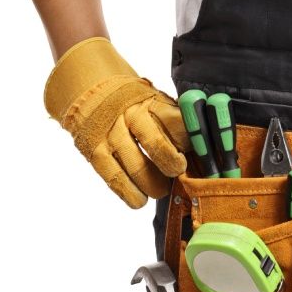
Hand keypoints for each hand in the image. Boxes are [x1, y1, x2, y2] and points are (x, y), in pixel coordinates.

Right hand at [43, 38, 189, 207]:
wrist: (90, 90)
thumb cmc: (133, 103)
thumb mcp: (156, 101)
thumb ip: (173, 121)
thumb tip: (200, 149)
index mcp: (153, 102)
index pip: (177, 122)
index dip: (190, 142)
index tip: (199, 155)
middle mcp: (132, 115)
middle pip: (156, 143)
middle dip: (172, 163)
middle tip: (179, 173)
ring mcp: (111, 133)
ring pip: (134, 163)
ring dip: (151, 183)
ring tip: (162, 191)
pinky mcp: (93, 149)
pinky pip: (111, 175)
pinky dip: (127, 192)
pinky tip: (138, 201)